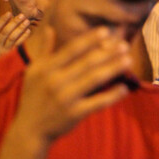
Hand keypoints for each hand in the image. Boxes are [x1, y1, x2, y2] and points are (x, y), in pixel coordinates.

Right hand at [0, 12, 30, 59]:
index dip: (2, 21)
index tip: (9, 13)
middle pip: (5, 32)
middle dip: (14, 22)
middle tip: (22, 15)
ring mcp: (3, 52)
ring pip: (12, 37)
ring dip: (20, 28)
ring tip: (27, 21)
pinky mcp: (11, 56)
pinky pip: (18, 45)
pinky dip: (23, 37)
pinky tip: (28, 31)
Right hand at [13, 27, 131, 143]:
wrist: (29, 130)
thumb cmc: (33, 96)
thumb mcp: (33, 72)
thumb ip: (45, 50)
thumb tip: (50, 28)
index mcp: (45, 68)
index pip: (71, 50)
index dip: (89, 39)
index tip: (106, 31)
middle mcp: (55, 81)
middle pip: (87, 63)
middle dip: (108, 52)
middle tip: (125, 45)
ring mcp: (65, 98)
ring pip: (94, 79)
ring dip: (113, 68)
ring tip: (129, 60)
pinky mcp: (74, 114)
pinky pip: (97, 102)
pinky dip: (111, 95)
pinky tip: (124, 88)